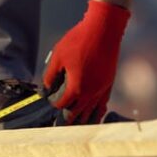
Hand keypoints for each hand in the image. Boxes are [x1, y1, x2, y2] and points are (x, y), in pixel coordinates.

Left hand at [42, 0, 130, 123]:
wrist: (104, 29)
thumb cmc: (79, 40)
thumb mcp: (58, 56)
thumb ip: (50, 74)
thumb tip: (46, 87)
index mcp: (77, 87)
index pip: (62, 105)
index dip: (54, 105)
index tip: (49, 103)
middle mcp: (91, 93)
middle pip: (77, 114)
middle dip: (67, 120)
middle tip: (59, 127)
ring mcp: (102, 89)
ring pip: (92, 112)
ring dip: (82, 120)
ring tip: (75, 126)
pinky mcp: (109, 83)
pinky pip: (103, 104)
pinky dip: (97, 112)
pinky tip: (93, 115)